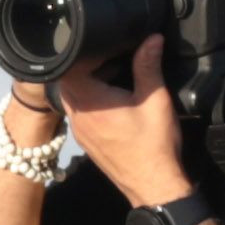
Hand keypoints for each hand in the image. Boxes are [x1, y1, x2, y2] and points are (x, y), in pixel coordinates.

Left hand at [56, 33, 191, 206]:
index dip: (83, 52)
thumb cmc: (154, 145)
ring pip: (73, 96)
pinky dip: (91, 99)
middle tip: (110, 57)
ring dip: (88, 83)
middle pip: (68, 80)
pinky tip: (113, 98)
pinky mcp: (86, 139)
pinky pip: (79, 110)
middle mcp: (78, 116)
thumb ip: (149, 66)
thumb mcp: (155, 100)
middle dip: (86, 66)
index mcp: (90, 102)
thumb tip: (151, 39)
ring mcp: (79, 130)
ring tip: (113, 74)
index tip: (102, 45)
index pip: (70, 67)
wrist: (153, 185)